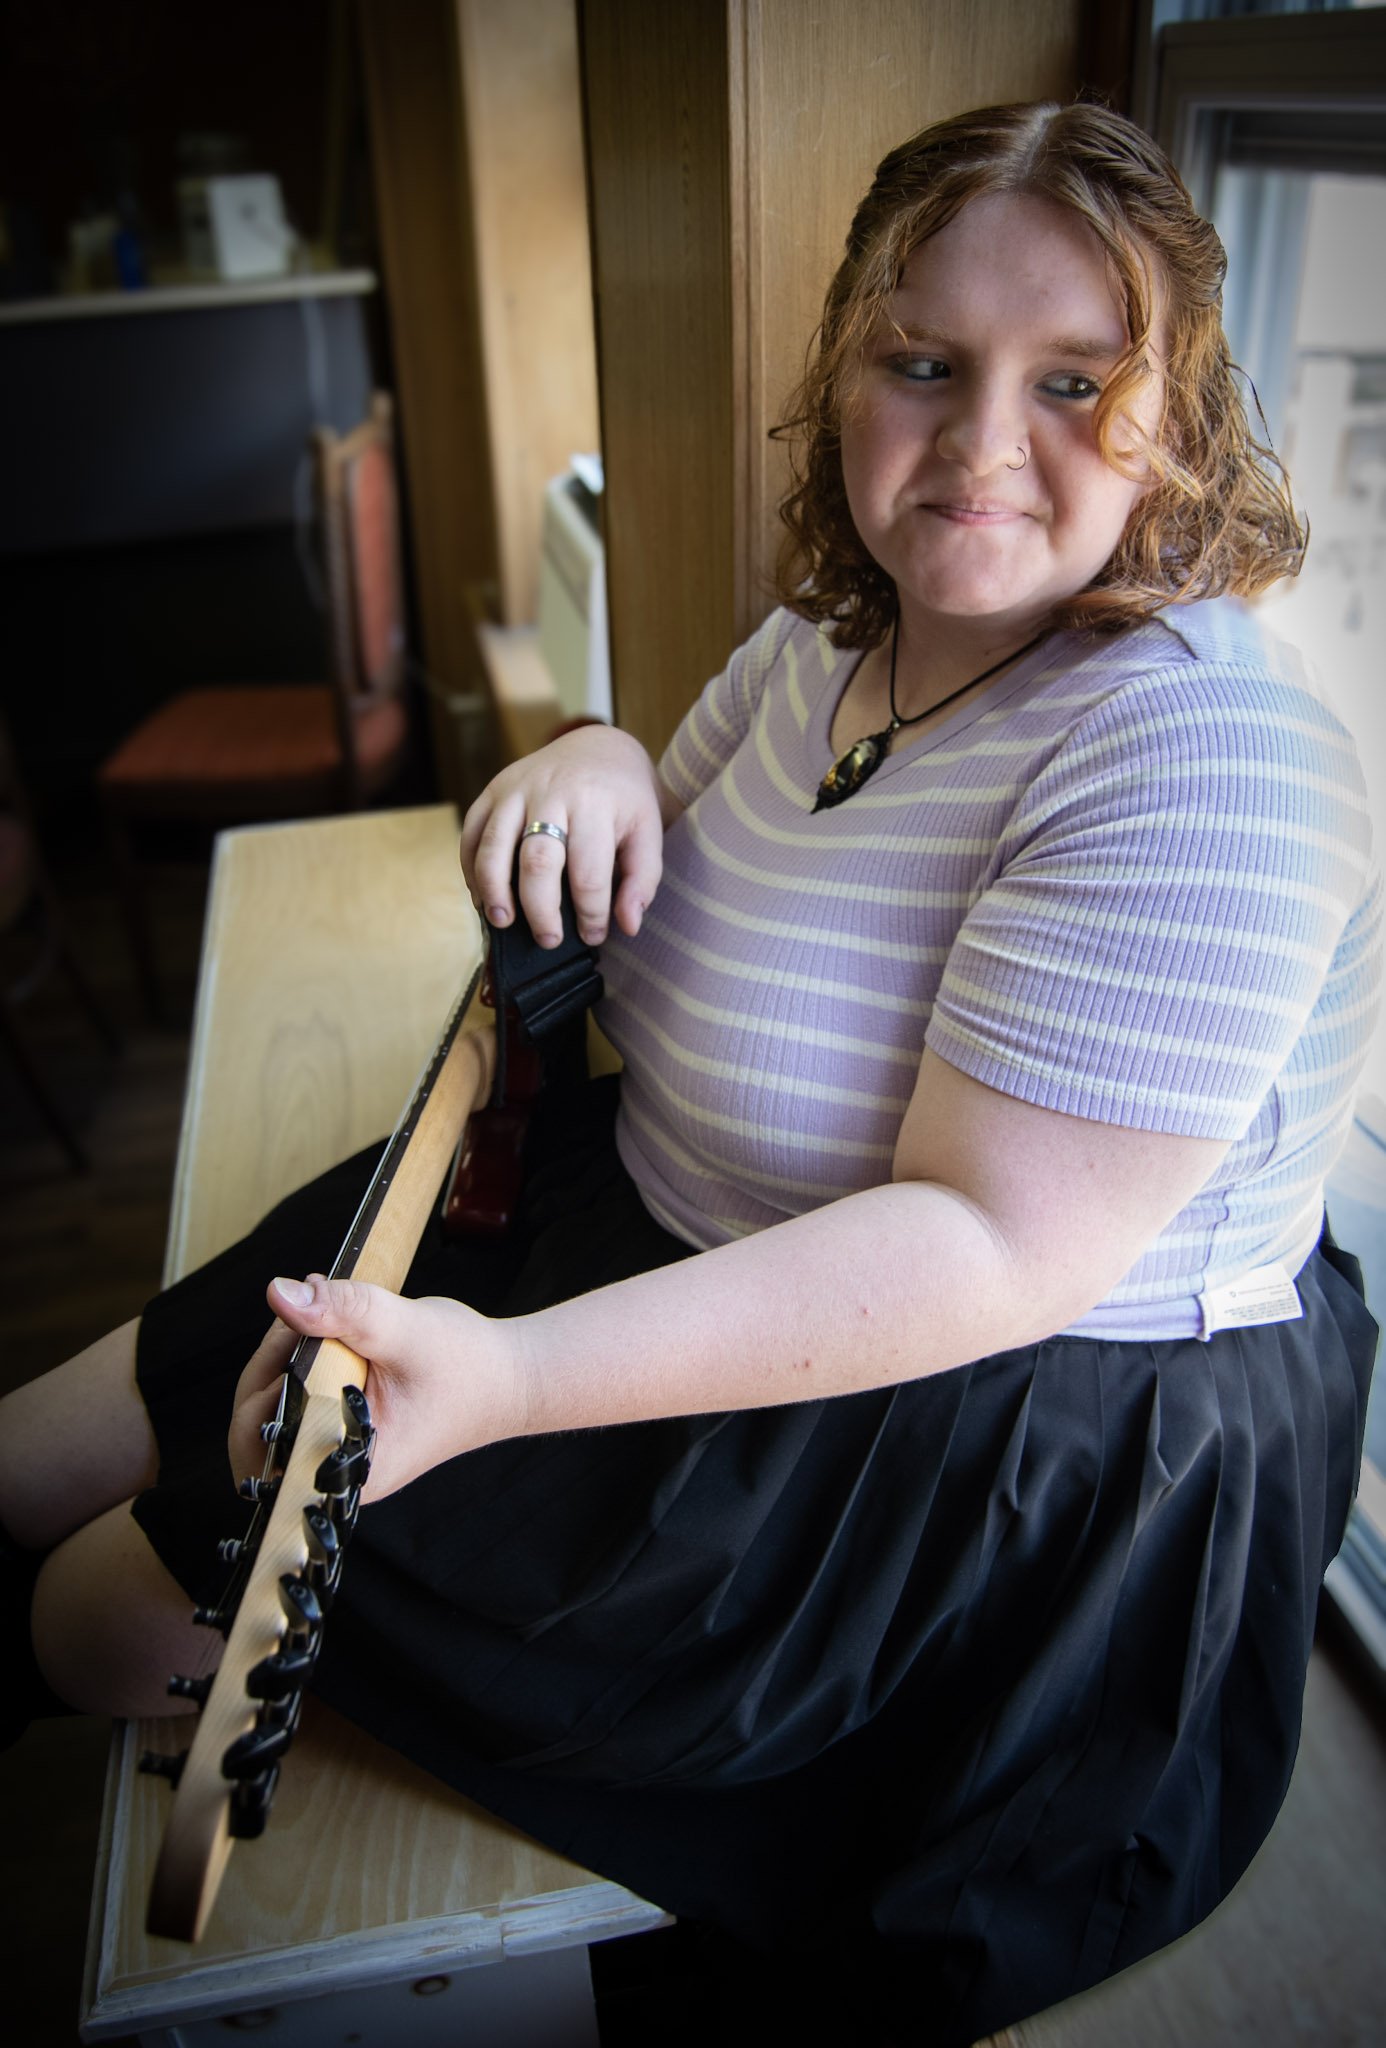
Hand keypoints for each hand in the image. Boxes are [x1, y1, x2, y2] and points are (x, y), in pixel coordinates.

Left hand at [248, 1275, 529, 1501]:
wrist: (510, 1378)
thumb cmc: (470, 1365)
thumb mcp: (403, 1329)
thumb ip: (343, 1311)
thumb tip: (279, 1292)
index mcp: (348, 1468)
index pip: (261, 1441)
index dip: (265, 1382)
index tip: (297, 1331)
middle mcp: (335, 1473)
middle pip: (257, 1425)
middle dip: (274, 1363)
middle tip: (312, 1318)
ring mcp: (336, 1455)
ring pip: (273, 1411)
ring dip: (288, 1360)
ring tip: (330, 1326)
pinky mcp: (341, 1433)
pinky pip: (297, 1403)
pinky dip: (304, 1366)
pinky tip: (333, 1342)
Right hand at [458, 725, 668, 948]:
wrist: (599, 747)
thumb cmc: (626, 800)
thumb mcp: (649, 832)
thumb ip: (642, 879)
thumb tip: (628, 926)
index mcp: (596, 804)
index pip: (589, 872)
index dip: (590, 912)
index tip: (593, 935)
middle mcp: (553, 792)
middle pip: (537, 860)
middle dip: (539, 909)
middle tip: (548, 939)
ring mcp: (517, 788)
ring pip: (495, 845)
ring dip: (494, 890)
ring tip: (502, 922)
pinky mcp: (494, 789)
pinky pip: (472, 831)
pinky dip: (470, 868)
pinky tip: (482, 897)